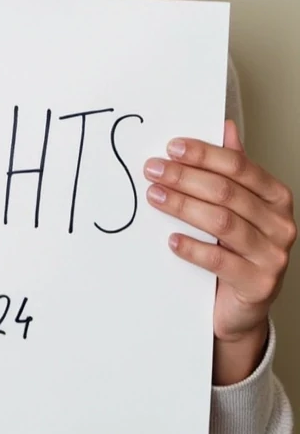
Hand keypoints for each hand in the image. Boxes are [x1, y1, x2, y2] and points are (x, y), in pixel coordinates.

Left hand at [144, 121, 295, 382]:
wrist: (241, 307)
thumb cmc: (237, 250)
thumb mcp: (237, 206)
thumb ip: (233, 168)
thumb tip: (225, 125)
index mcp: (276, 197)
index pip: (239, 166)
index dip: (204, 154)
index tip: (171, 147)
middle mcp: (280, 224)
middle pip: (226, 192)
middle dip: (185, 177)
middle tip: (153, 170)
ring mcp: (273, 255)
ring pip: (222, 222)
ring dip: (183, 206)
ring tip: (154, 197)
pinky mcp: (258, 284)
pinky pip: (219, 260)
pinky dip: (193, 248)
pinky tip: (171, 240)